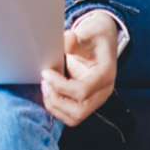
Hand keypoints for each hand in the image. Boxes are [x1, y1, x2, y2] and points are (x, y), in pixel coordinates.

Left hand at [40, 11, 118, 126]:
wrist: (103, 41)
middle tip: (44, 82)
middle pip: (79, 111)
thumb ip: (76, 39)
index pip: (83, 90)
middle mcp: (103, 91)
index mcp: (106, 74)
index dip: (60, 85)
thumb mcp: (89, 32)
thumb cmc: (96, 36)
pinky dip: (56, 108)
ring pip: (74, 117)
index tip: (46, 72)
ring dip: (55, 106)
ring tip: (45, 87)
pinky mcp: (87, 102)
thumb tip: (67, 39)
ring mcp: (95, 99)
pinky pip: (71, 115)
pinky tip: (49, 91)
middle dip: (56, 99)